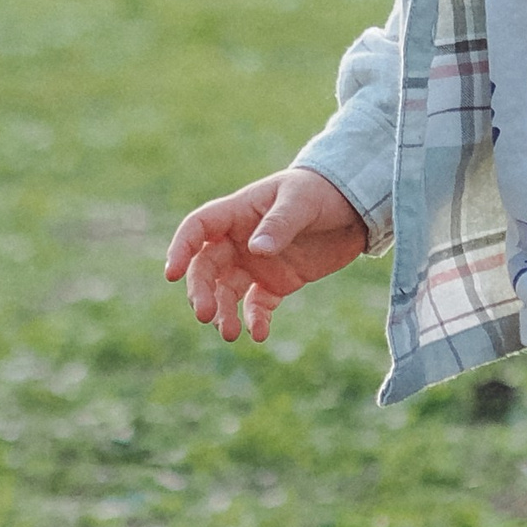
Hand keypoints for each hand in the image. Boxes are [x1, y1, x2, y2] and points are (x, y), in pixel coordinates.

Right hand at [163, 165, 367, 343]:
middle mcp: (239, 240)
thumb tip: (256, 249)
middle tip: (205, 315)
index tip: (171, 274)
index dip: (181, 249)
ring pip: (226, 292)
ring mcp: (255, 263)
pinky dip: (255, 320)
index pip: (197, 229)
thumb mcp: (302, 202)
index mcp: (238, 212)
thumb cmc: (322, 191)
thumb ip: (279, 224)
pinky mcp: (276, 283)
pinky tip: (259, 334)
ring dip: (223, 312)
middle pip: (206, 268)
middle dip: (200, 292)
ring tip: (230, 333)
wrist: (355, 206)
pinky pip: (257, 305)